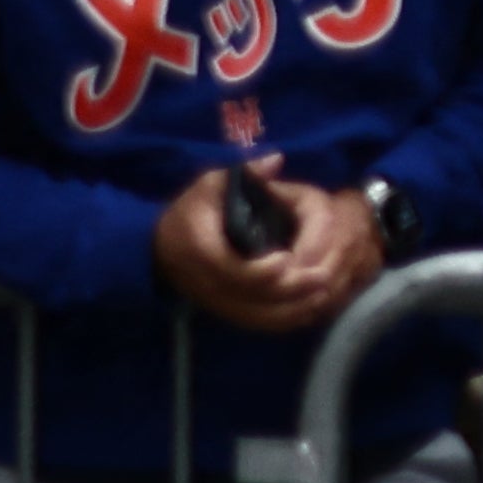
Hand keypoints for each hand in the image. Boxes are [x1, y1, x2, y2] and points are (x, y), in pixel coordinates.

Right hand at [152, 173, 380, 334]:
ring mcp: (213, 300)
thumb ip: (244, 173)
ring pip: (254, 316)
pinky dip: (282, 320)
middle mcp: (204, 281)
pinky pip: (253, 323)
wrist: (159, 245)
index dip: (260, 271)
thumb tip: (274, 160)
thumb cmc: (192, 210)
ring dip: (291, 309)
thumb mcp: (211, 184)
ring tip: (323, 293)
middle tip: (323, 278)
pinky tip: (308, 308)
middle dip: (288, 290)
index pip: (230, 270)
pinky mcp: (222, 310)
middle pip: (248, 297)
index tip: (287, 259)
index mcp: (199, 248)